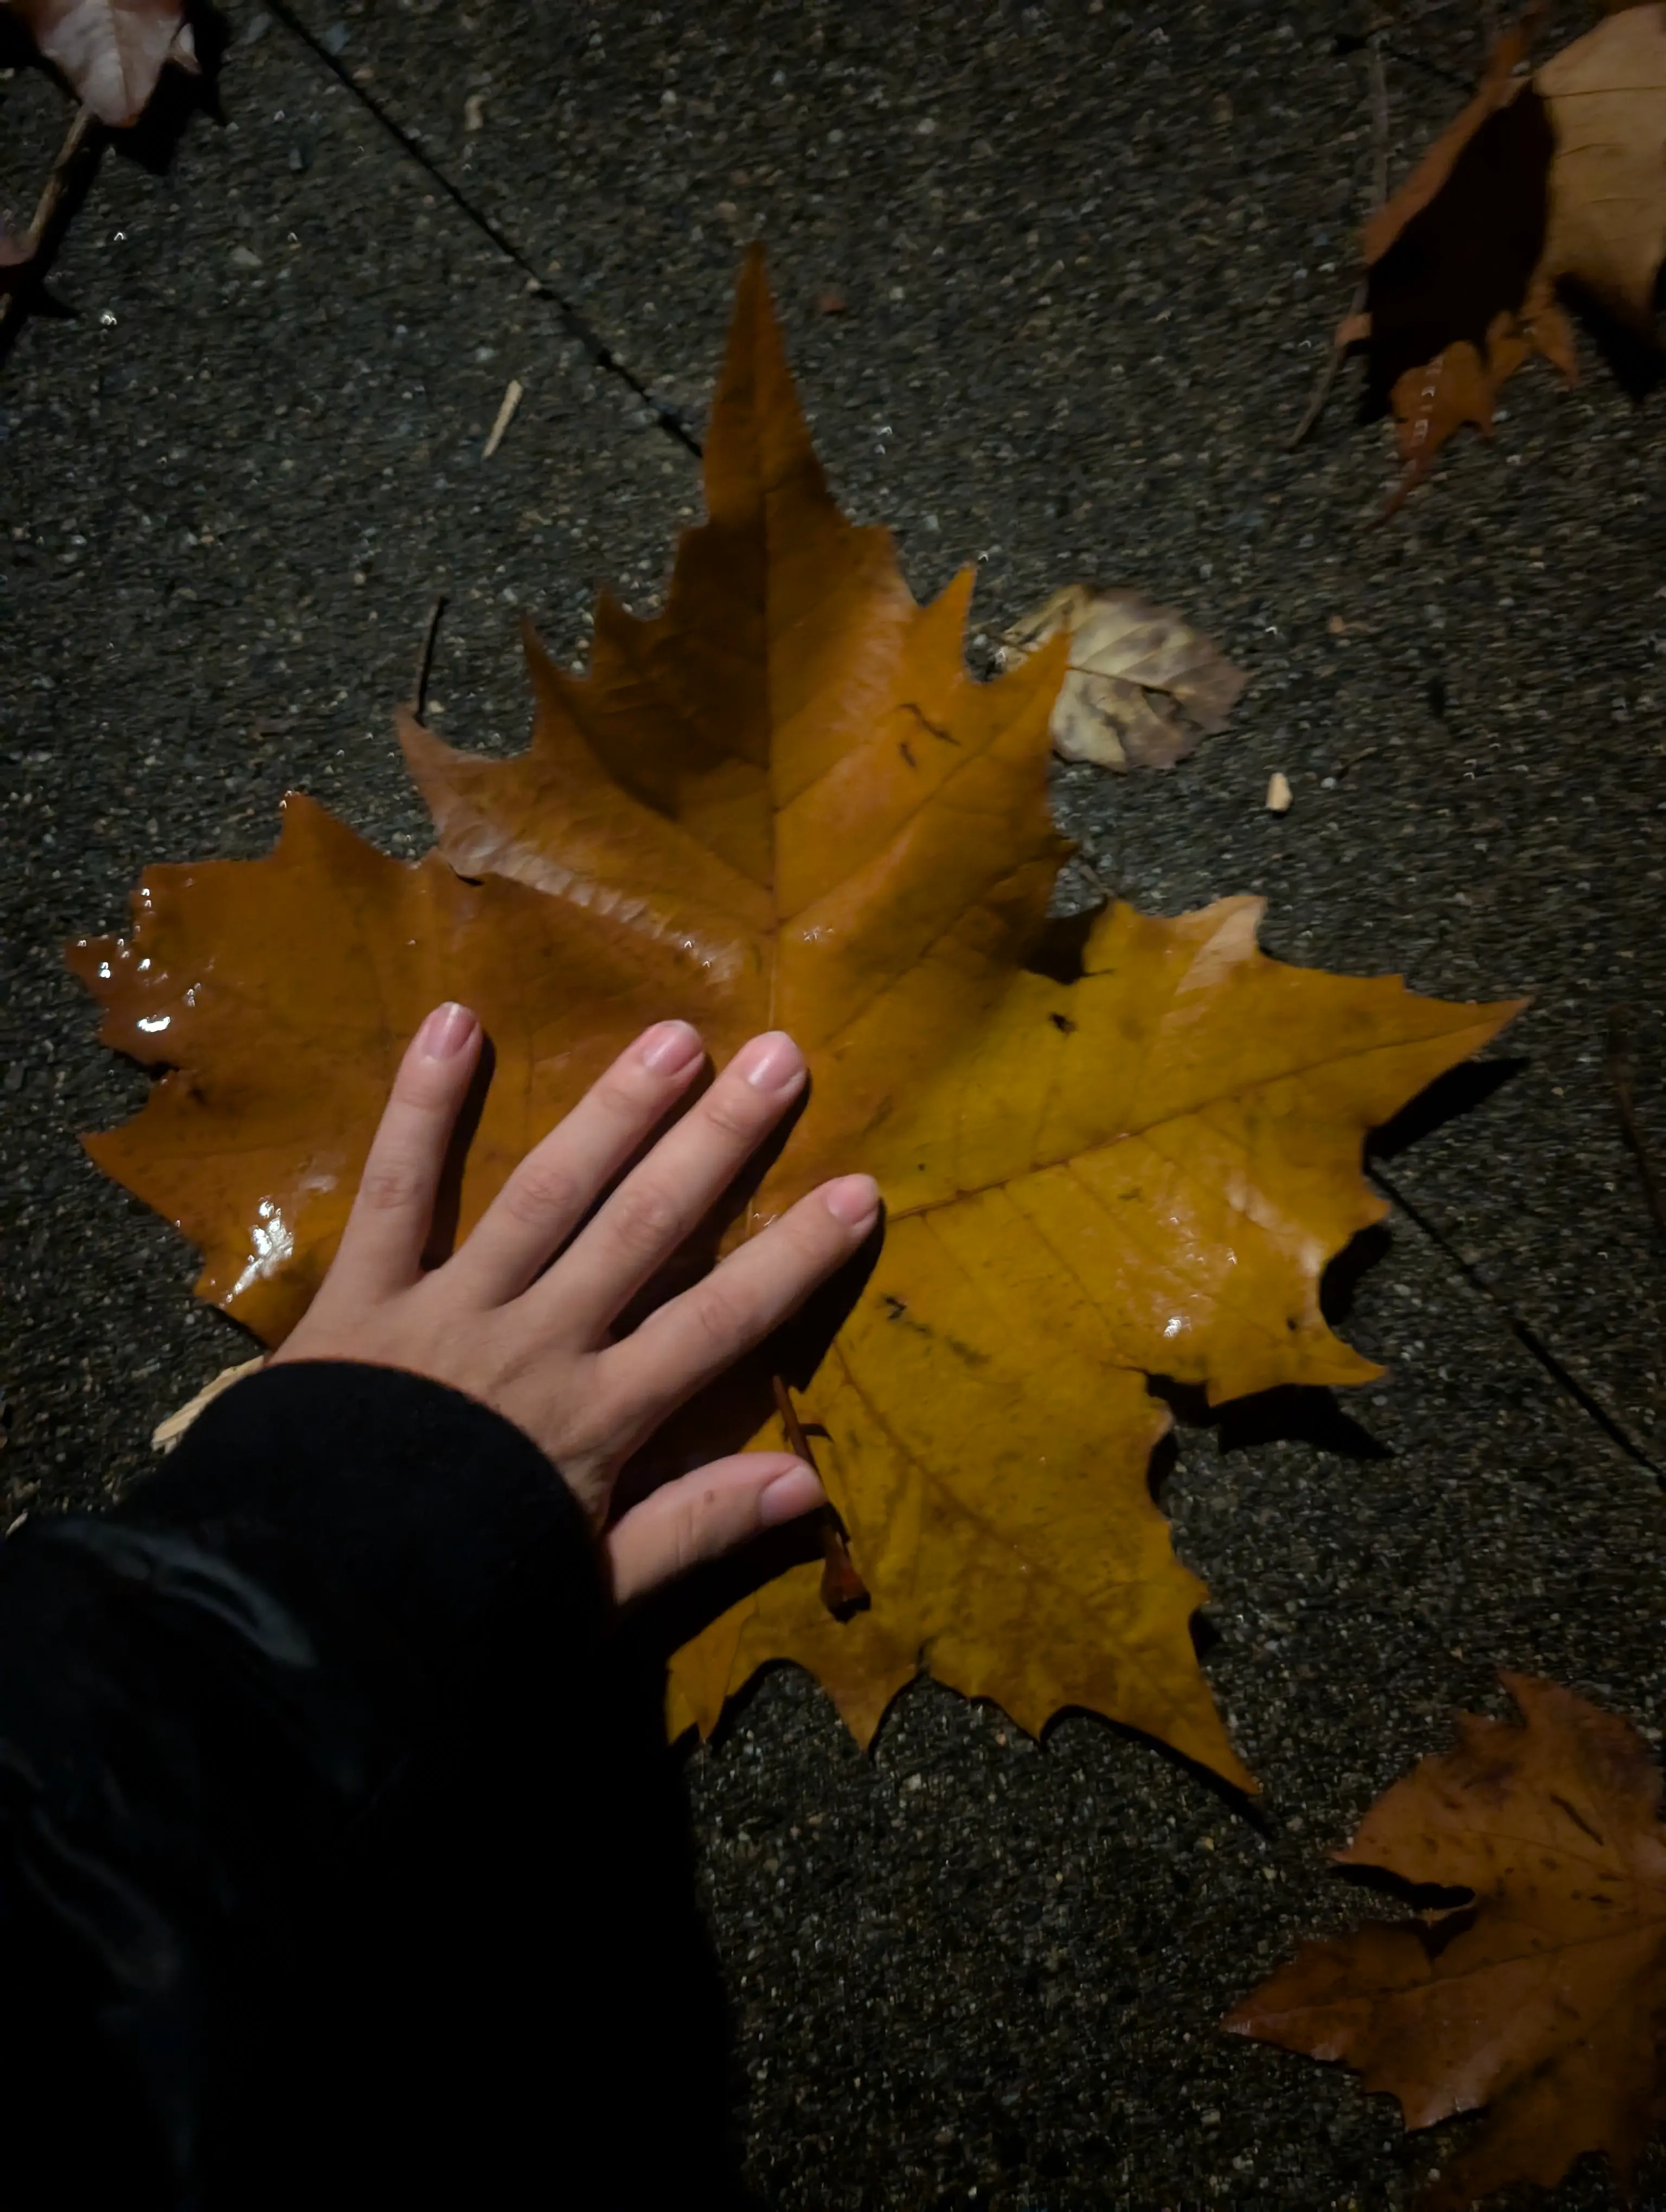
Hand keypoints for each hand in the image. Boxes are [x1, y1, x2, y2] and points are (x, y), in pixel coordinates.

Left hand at [272, 1003, 878, 1602]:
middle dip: (719, 1142)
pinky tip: (456, 1020)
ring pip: (545, 1193)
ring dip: (612, 1111)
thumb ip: (696, 1530)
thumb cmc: (457, 1606)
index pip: (720, 1325)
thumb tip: (811, 1483)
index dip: (794, 1257)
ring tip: (673, 1037)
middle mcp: (539, 1342)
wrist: (301, 1610)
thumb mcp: (592, 1594)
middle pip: (645, 1228)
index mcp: (599, 1417)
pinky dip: (421, 1107)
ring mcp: (450, 1308)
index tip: (858, 1187)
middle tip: (781, 1056)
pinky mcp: (362, 1294)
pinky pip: (394, 1191)